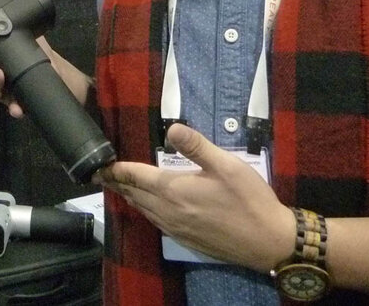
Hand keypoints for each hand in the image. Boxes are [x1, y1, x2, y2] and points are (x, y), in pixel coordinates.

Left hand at [95, 123, 293, 272]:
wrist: (269, 242)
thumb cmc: (249, 200)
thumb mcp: (226, 165)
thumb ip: (197, 146)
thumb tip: (171, 127)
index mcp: (175, 191)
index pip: (136, 177)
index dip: (116, 169)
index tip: (99, 165)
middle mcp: (169, 212)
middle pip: (134, 195)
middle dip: (117, 183)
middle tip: (101, 174)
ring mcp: (176, 229)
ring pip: (143, 210)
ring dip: (129, 196)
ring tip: (118, 186)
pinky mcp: (186, 240)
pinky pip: (156, 222)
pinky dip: (144, 210)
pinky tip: (147, 206)